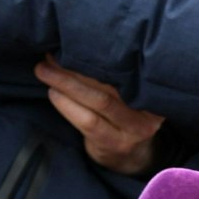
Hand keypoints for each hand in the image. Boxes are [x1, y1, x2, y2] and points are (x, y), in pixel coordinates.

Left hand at [35, 57, 162, 175]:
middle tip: (51, 55)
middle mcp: (149, 110)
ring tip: (45, 71)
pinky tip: (53, 92)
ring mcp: (134, 129)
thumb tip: (77, 45)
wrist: (131, 155)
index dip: (99, 56)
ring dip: (67, 84)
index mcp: (153, 91)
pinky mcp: (114, 142)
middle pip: (113, 82)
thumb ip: (115, 76)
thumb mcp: (130, 94)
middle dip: (77, 67)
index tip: (74, 43)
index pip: (127, 69)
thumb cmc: (124, 115)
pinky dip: (67, 104)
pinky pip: (87, 120)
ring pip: (99, 101)